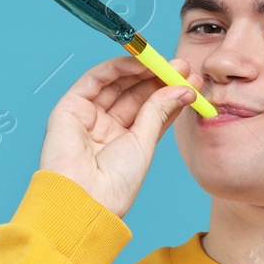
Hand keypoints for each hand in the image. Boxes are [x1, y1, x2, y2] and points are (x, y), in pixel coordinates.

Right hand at [38, 55, 203, 218]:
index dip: (171, 93)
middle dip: (160, 79)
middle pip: (134, 94)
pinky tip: (142, 64)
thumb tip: (183, 88)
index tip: (193, 81)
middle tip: (185, 67)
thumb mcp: (145, 143)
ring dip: (143, 70)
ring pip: (117, 84)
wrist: (84, 199)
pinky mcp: (69, 107)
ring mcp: (87, 116)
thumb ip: (159, 110)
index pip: (150, 110)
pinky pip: (95, 80)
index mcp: (123, 143)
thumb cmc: (113, 184)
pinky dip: (117, 67)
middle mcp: (104, 127)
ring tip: (169, 65)